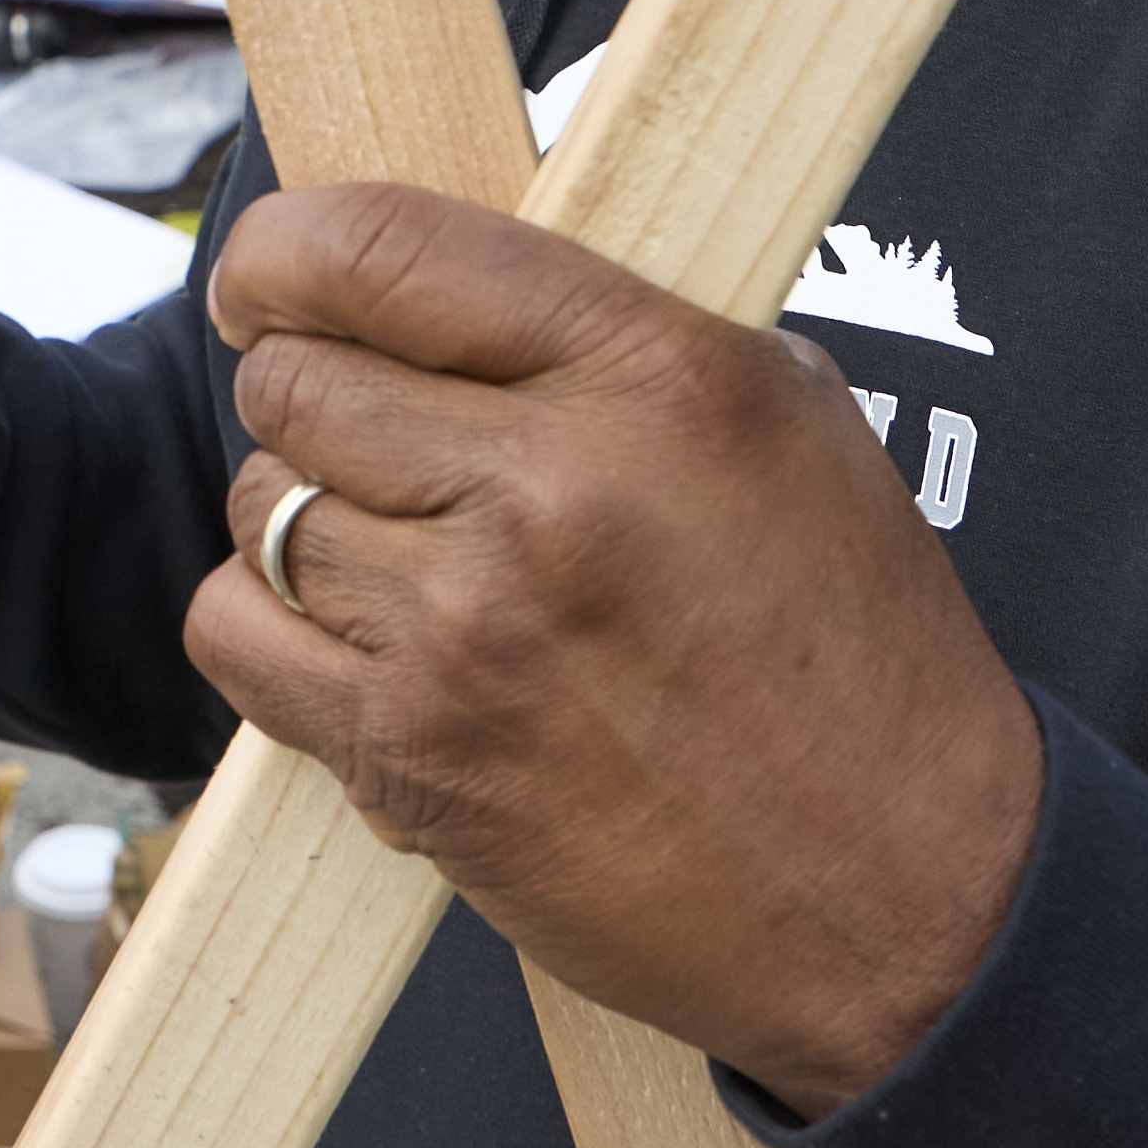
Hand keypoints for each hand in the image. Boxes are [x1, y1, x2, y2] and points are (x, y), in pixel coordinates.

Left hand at [190, 185, 1046, 1118]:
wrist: (908, 897)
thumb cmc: (860, 662)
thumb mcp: (795, 425)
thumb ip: (626, 337)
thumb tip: (464, 294)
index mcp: (654, 378)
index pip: (381, 251)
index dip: (284, 250)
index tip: (267, 274)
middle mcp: (549, 490)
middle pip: (298, 382)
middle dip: (310, 396)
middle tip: (363, 435)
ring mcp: (468, 631)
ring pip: (267, 510)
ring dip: (308, 521)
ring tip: (398, 554)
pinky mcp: (415, 757)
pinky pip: (239, 639)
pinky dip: (268, 627)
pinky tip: (346, 635)